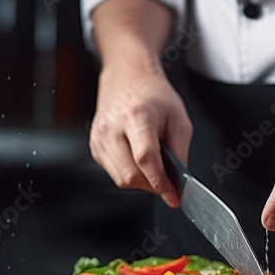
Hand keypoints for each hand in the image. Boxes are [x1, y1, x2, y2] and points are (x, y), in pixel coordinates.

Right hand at [89, 65, 192, 207]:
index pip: (145, 158)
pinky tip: (137, 158)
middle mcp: (112, 127)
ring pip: (121, 179)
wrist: (127, 77)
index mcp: (136, 116)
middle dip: (152, 185)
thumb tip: (177, 183)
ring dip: (141, 181)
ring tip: (153, 165)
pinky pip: (113, 173)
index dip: (160, 182)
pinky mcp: (94, 146)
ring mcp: (99, 137)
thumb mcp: (179, 119)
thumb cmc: (154, 95)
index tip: (173, 196)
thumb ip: (180, 153)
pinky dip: (129, 173)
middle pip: (130, 175)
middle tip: (167, 181)